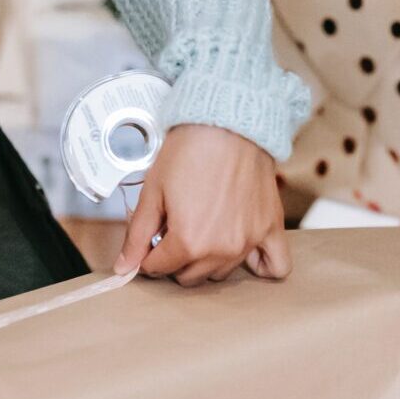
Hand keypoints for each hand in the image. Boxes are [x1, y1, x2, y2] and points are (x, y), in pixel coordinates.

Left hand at [115, 123, 289, 285]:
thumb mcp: (153, 191)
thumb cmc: (191, 150)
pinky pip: (275, 267)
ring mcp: (249, 242)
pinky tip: (244, 252)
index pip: (157, 268)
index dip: (148, 252)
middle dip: (175, 257)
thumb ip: (137, 235)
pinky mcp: (271, 229)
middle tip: (174, 228)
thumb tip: (123, 268)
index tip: (151, 237)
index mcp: (188, 242)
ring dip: (207, 259)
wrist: (229, 122)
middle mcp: (221, 249)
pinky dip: (260, 266)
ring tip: (204, 227)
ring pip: (221, 273)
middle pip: (188, 276)